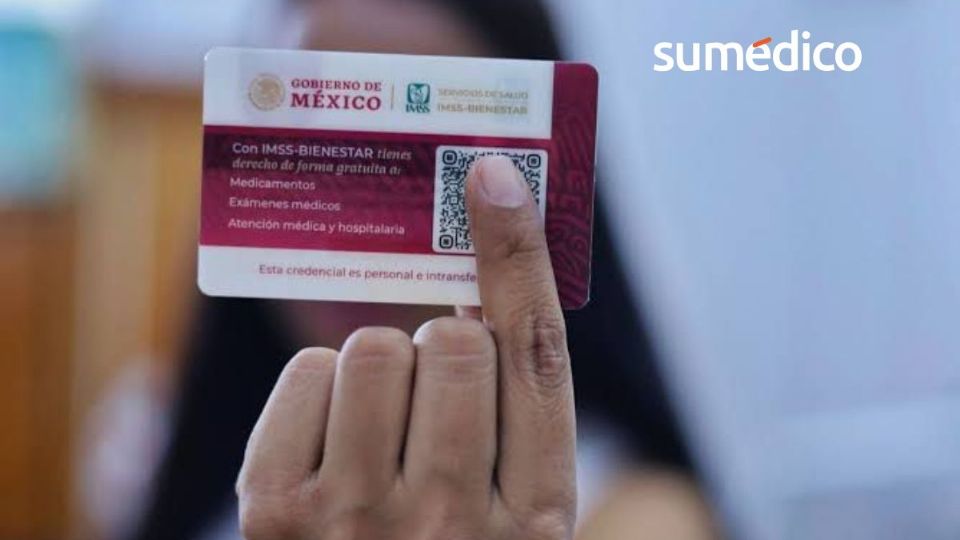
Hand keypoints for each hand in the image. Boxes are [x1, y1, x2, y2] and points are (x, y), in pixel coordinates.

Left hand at [236, 156, 575, 539]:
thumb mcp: (512, 498)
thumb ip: (513, 406)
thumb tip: (479, 283)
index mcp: (536, 518)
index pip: (535, 356)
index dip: (516, 256)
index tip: (494, 178)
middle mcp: (452, 524)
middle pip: (454, 341)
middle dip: (444, 348)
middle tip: (434, 396)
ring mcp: (356, 521)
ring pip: (375, 349)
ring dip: (381, 369)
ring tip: (381, 428)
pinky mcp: (276, 513)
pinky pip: (309, 373)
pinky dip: (321, 388)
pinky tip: (333, 441)